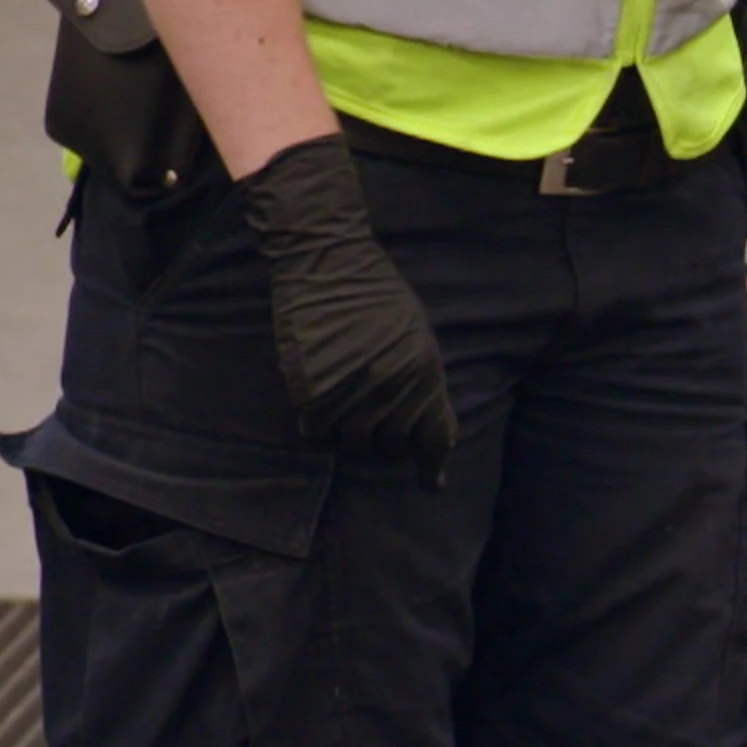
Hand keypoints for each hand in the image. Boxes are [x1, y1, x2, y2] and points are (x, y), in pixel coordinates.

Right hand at [231, 137, 458, 481]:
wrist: (331, 261)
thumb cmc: (379, 296)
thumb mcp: (418, 338)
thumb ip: (425, 384)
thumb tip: (433, 432)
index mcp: (425, 376)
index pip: (435, 439)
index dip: (432, 468)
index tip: (430, 485)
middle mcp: (391, 390)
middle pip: (389, 448)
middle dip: (385, 445)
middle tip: (375, 431)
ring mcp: (351, 392)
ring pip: (351, 445)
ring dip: (350, 438)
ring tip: (346, 418)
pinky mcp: (311, 390)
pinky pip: (316, 434)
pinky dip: (319, 428)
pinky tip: (320, 411)